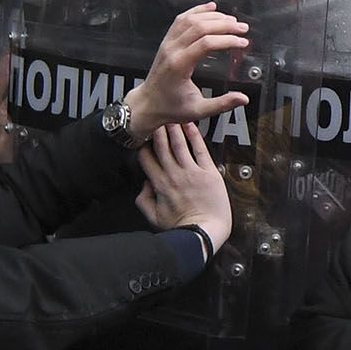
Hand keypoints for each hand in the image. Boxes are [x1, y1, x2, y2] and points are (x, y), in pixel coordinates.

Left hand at [123, 2, 250, 135]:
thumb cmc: (171, 107)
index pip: (206, 44)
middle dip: (225, 25)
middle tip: (243, 28)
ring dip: (213, 17)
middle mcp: (172, 49)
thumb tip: (243, 99)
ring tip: (232, 20)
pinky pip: (181, 19)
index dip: (227, 40)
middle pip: (200, 27)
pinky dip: (196, 10)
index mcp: (179, 65)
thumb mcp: (198, 110)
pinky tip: (210, 7)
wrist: (147, 103)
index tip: (243, 43)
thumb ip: (222, 104)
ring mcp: (168, 43)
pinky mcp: (167, 40)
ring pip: (190, 20)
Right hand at [135, 123, 231, 254]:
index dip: (143, 145)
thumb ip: (143, 200)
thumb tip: (144, 185)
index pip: (146, 158)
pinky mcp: (208, 173)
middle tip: (155, 118)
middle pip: (160, 147)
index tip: (143, 136)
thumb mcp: (153, 217)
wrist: (203, 232)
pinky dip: (194, 136)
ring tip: (170, 117)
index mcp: (159, 184)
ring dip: (173, 129)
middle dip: (156, 130)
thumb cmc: (181, 226)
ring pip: (178, 145)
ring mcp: (191, 172)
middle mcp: (173, 175)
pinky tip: (190, 126)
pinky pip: (200, 150)